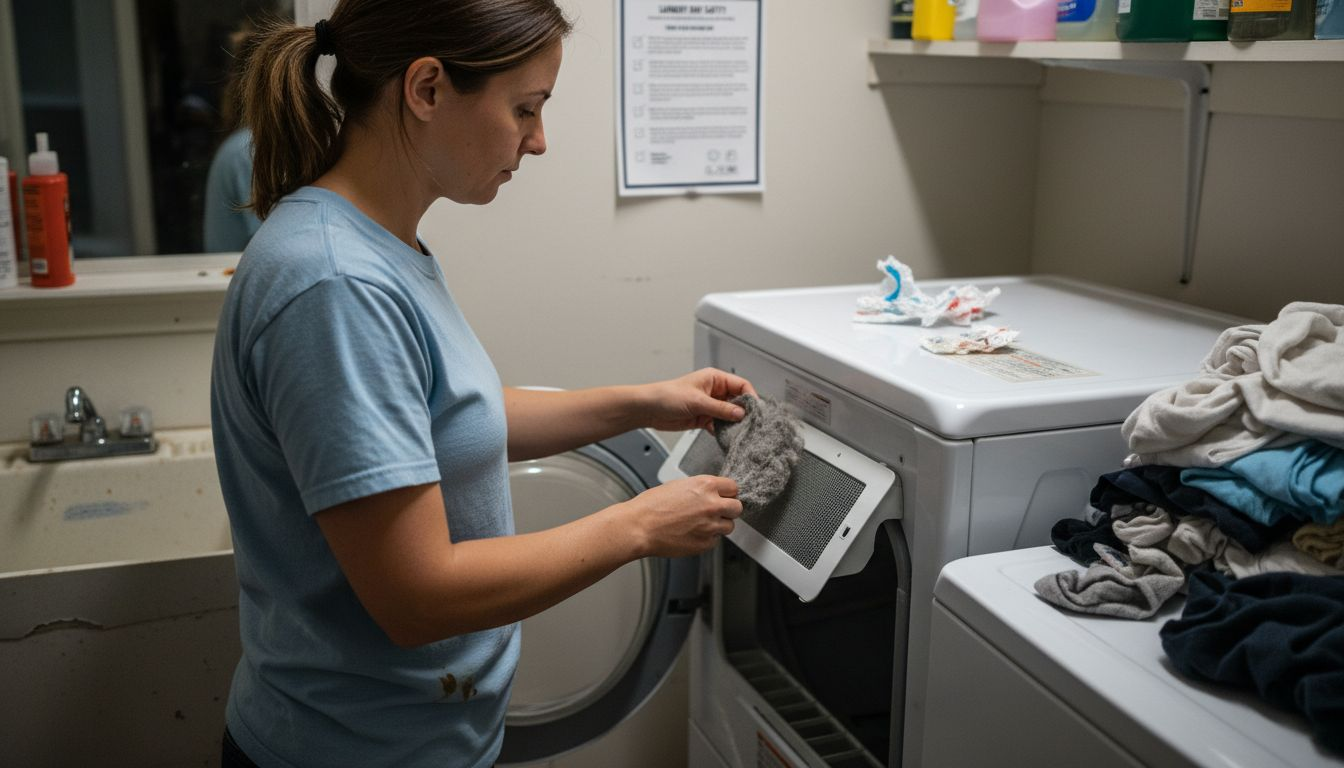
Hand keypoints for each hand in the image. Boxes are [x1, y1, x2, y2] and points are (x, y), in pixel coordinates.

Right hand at [618, 475, 742, 557]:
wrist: (639, 527)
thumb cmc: (651, 507)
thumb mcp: (678, 486)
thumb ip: (699, 489)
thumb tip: (710, 493)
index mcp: (705, 486)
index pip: (733, 487)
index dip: (728, 493)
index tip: (724, 497)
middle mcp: (712, 505)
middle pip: (737, 507)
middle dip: (728, 510)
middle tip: (717, 512)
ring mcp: (710, 526)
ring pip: (729, 526)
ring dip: (719, 525)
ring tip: (701, 524)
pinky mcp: (705, 543)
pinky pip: (715, 541)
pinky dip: (707, 538)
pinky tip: (692, 534)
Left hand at [641, 367, 757, 431]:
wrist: (649, 409)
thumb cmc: (667, 396)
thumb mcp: (697, 401)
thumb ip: (720, 408)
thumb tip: (740, 413)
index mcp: (715, 379)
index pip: (741, 385)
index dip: (750, 396)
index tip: (755, 410)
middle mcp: (715, 391)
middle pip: (738, 401)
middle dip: (744, 412)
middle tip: (750, 424)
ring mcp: (710, 405)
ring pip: (730, 414)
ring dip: (734, 423)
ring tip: (740, 432)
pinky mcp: (704, 418)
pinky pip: (720, 424)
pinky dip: (724, 430)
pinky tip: (726, 436)